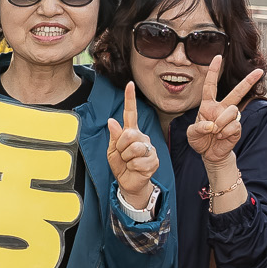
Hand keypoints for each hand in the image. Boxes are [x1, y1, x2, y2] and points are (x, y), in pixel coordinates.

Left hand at [104, 81, 159, 210]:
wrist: (128, 183)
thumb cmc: (121, 165)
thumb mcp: (112, 151)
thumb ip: (114, 137)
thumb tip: (112, 121)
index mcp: (130, 132)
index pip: (131, 113)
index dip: (130, 99)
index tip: (130, 84)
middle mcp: (142, 137)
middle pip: (129, 134)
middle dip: (120, 147)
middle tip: (122, 155)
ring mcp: (149, 148)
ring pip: (134, 148)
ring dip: (126, 158)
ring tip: (129, 162)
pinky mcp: (154, 160)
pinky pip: (139, 161)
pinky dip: (133, 167)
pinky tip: (135, 169)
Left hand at [184, 56, 264, 165]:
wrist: (210, 154)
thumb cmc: (200, 141)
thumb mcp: (191, 134)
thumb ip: (198, 128)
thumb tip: (212, 125)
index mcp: (208, 105)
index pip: (210, 85)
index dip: (214, 71)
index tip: (218, 57)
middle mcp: (222, 108)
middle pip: (236, 92)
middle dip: (248, 81)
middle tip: (259, 71)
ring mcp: (231, 118)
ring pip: (232, 111)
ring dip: (221, 123)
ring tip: (215, 132)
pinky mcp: (237, 128)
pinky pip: (234, 125)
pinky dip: (225, 132)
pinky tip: (221, 137)